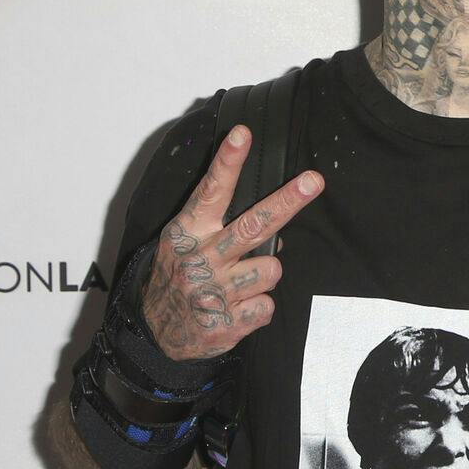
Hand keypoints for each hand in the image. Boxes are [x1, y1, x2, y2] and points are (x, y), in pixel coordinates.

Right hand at [141, 125, 323, 360]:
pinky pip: (268, 305)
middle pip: (253, 224)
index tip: (243, 134)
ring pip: (272, 268)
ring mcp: (214, 291)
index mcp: (188, 233)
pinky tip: (238, 310)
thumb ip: (221, 230)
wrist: (155, 334)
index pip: (210, 191)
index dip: (228, 162)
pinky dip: (258, 309)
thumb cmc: (179, 280)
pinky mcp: (226, 321)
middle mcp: (201, 258)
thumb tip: (277, 229)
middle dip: (287, 200)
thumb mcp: (183, 245)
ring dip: (265, 275)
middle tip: (313, 180)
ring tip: (241, 284)